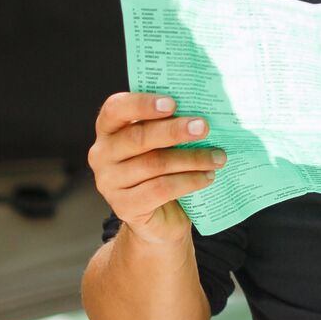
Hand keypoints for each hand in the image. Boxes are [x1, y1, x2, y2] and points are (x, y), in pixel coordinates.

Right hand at [88, 91, 226, 245]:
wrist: (160, 215)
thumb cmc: (164, 167)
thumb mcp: (163, 141)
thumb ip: (170, 123)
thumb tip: (201, 111)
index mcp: (109, 128)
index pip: (116, 108)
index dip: (142, 104)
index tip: (172, 103)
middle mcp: (102, 154)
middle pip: (138, 137)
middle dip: (174, 131)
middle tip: (203, 127)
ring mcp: (109, 182)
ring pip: (154, 164)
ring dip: (191, 158)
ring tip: (218, 157)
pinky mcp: (124, 206)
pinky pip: (160, 189)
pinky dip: (188, 181)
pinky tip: (207, 177)